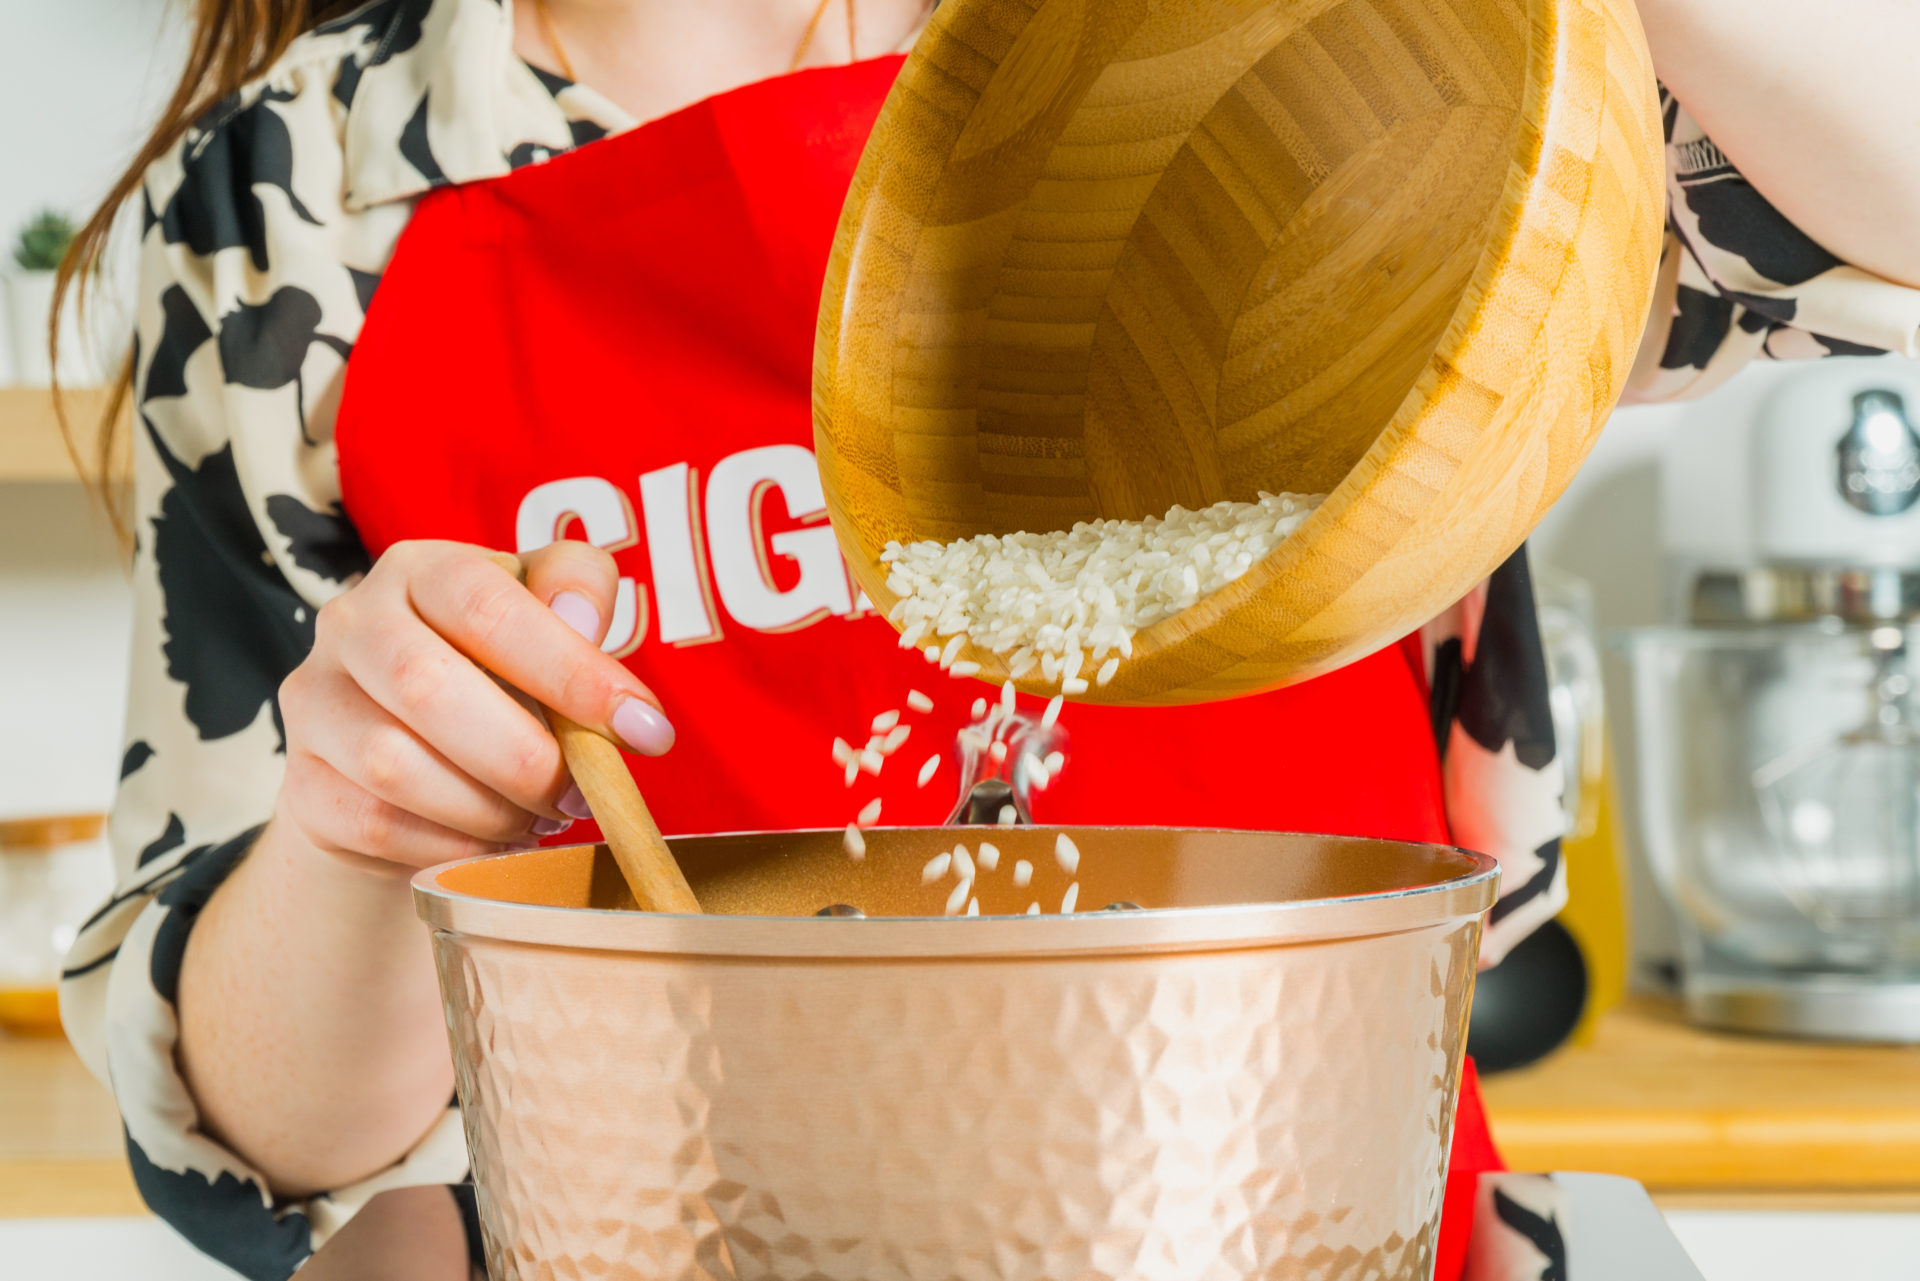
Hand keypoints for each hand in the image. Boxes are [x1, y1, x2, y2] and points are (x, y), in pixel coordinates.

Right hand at [276, 539, 673, 872]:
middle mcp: (350, 623)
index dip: (571, 671)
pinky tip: (496, 842)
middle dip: (526, 756)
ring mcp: (314, 703)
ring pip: (396, 767)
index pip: (488, 607)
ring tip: (542, 818)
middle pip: (427, 687)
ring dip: (491, 808)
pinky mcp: (302, 783)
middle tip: (583, 793)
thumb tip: (582, 618)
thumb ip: (575, 593)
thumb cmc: (495, 671)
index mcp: (419, 569)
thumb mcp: (543, 613)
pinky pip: (376, 825)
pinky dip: (453, 846)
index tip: (644, 729)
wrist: (405, 753)